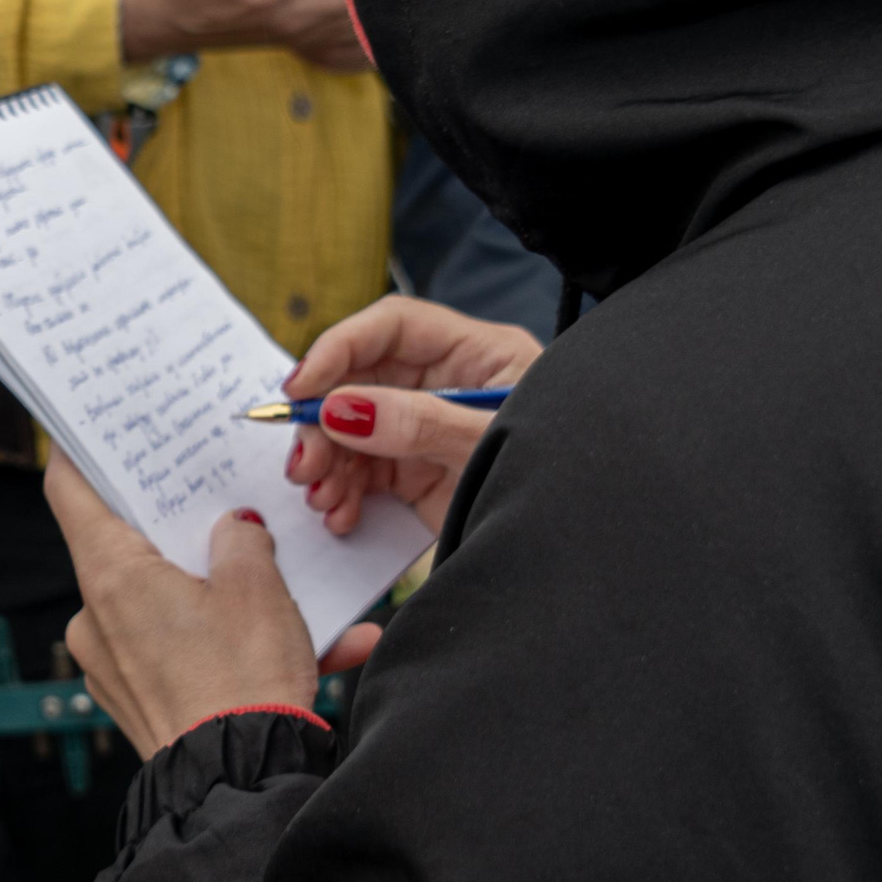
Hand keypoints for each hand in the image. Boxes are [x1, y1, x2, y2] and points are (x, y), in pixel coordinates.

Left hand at [45, 450, 370, 757]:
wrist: (242, 787)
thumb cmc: (241, 680)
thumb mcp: (255, 587)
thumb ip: (241, 541)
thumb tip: (235, 531)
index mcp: (109, 575)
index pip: (70, 491)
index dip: (80, 452)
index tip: (91, 427)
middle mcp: (96, 618)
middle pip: (129, 547)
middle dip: (183, 530)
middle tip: (227, 506)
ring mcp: (115, 664)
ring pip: (169, 603)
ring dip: (228, 596)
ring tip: (301, 596)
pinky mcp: (143, 701)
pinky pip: (189, 653)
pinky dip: (238, 646)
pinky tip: (324, 646)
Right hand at [284, 297, 543, 534]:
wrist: (582, 553)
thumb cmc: (560, 484)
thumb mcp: (490, 446)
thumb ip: (420, 423)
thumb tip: (340, 407)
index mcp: (478, 355)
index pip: (393, 328)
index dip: (340, 348)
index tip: (299, 388)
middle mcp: (447, 386)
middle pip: (360, 380)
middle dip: (323, 421)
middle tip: (305, 464)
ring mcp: (429, 432)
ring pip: (352, 430)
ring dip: (327, 463)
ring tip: (322, 499)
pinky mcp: (419, 477)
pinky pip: (363, 473)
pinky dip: (343, 494)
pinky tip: (341, 516)